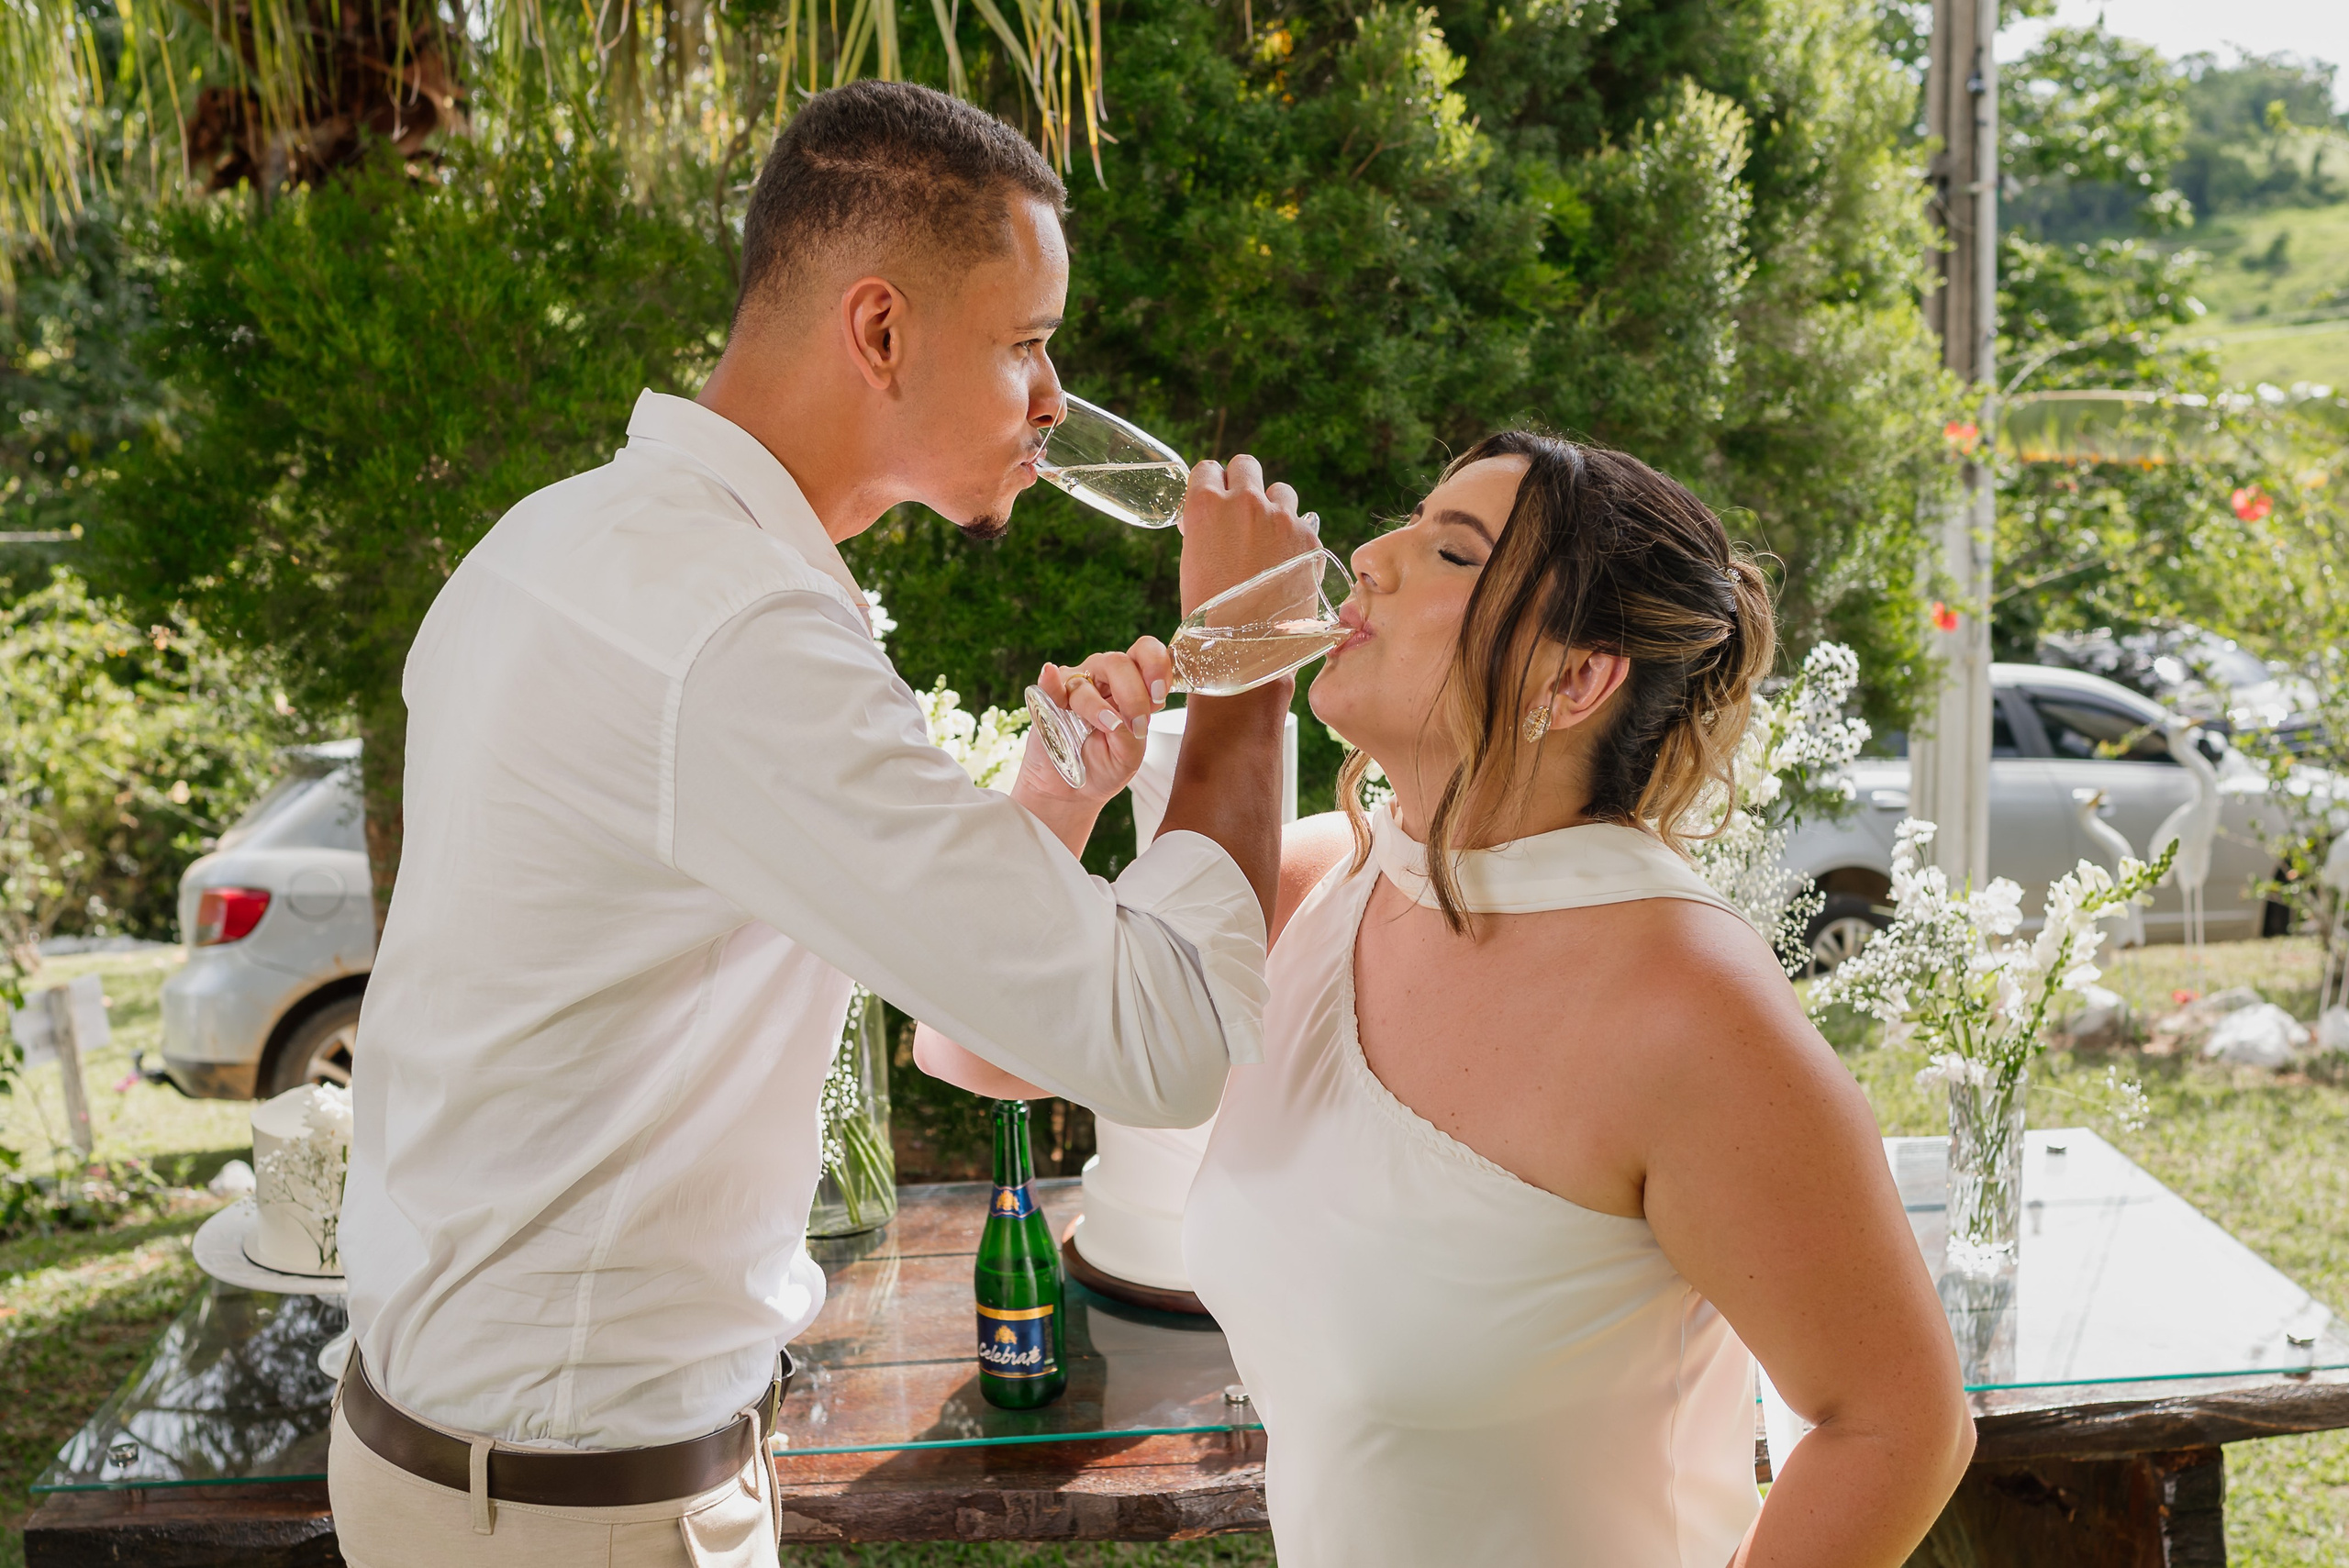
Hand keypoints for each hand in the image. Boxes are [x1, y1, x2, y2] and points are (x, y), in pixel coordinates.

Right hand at [1014, 637, 1175, 818]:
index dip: (1156, 665)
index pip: (1146, 652)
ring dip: (1098, 706)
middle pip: (1118, 662)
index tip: (1160, 696)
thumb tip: (1115, 715)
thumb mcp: (1130, 756)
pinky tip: (1049, 675)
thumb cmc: (1107, 767)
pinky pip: (1049, 684)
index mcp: (1133, 683)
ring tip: (1106, 727)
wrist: (1074, 791)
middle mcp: (1104, 677)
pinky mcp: (1048, 699)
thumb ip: (1131, 733)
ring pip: (1086, 680)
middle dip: (1132, 694)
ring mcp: (1075, 686)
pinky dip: (1050, 680)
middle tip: (1137, 724)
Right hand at [1178, 454, 1319, 615]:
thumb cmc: (1210, 614)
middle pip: (1246, 465)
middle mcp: (1245, 502)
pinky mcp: (1309, 537)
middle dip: (1242, 484)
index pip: (1208, 468)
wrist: (1249, 649)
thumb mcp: (1192, 562)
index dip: (1211, 485)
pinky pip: (1301, 523)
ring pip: (1280, 491)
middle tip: (1241, 512)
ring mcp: (1281, 518)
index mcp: (1207, 506)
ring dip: (1273, 508)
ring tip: (1268, 542)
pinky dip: (1294, 538)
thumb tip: (1215, 512)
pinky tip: (1285, 564)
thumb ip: (1204, 528)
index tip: (1214, 501)